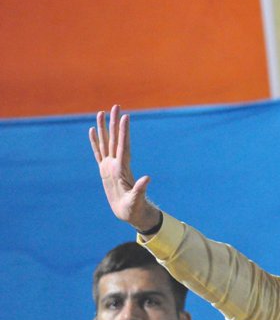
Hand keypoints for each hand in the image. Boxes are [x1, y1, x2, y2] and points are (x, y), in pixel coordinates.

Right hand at [89, 105, 160, 230]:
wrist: (130, 213)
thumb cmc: (134, 208)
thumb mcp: (137, 200)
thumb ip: (141, 189)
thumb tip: (147, 178)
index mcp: (123, 169)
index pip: (123, 146)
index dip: (124, 132)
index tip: (126, 117)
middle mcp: (117, 164)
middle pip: (115, 139)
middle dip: (115, 122)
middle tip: (116, 106)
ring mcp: (110, 166)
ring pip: (106, 142)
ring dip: (104, 128)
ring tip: (101, 112)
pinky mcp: (105, 170)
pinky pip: (98, 152)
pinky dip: (95, 142)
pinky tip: (93, 130)